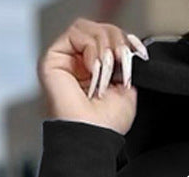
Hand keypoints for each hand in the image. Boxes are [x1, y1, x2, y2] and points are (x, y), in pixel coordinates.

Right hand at [38, 16, 148, 133]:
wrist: (94, 136)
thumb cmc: (107, 124)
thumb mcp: (128, 90)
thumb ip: (126, 65)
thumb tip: (128, 46)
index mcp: (95, 70)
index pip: (107, 38)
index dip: (122, 39)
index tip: (135, 51)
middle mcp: (78, 63)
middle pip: (98, 29)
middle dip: (116, 39)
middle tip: (122, 57)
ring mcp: (66, 59)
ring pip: (88, 28)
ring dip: (104, 45)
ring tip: (107, 68)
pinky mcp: (53, 58)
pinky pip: (76, 33)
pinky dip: (91, 47)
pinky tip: (94, 68)